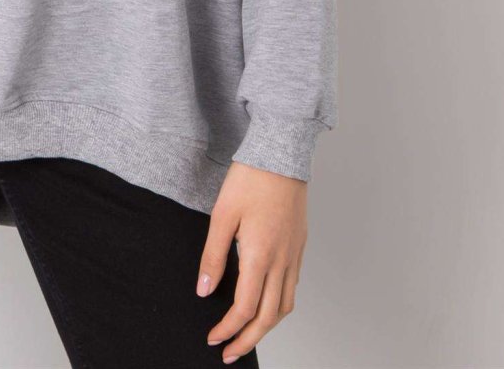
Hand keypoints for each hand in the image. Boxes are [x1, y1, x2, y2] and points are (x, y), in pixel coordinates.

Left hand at [194, 161, 306, 362]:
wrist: (280, 154)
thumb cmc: (249, 179)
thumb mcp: (222, 215)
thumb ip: (213, 256)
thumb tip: (204, 292)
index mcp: (260, 256)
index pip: (245, 309)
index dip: (228, 329)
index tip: (213, 338)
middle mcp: (282, 261)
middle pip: (268, 317)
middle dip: (247, 340)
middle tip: (229, 353)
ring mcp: (294, 255)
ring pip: (285, 306)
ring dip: (266, 327)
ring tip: (247, 335)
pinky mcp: (299, 246)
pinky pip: (292, 288)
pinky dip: (278, 306)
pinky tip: (265, 303)